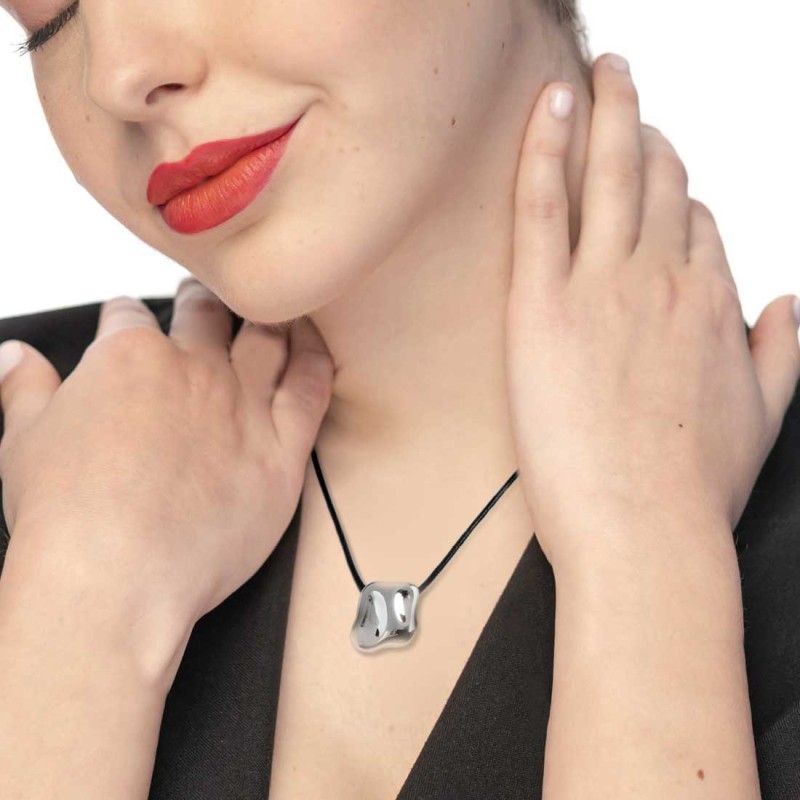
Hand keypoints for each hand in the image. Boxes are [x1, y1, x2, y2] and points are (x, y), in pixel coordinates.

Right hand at [0, 279, 333, 640]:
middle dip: (200, 300)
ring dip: (267, 317)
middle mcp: (193, 370)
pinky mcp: (281, 450)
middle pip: (204, 316)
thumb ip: (25, 388)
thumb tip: (15, 355)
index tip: (126, 318)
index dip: (125, 314)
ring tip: (269, 311)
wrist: (113, 576)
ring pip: (265, 340)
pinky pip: (311, 388)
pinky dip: (314, 357)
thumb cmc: (66, 517)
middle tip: (201, 298)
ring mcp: (242, 407)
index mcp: (129, 358)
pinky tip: (312, 347)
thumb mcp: (23, 440)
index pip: (128, 316)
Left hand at [505, 55, 799, 574]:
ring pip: (609, 175)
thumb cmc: (692, 487)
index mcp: (712, 302)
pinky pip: (545, 204)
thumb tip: (788, 308)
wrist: (644, 532)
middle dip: (643, 128)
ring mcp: (604, 286)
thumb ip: (781, 351)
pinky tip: (549, 107)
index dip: (672, 190)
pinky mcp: (544, 305)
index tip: (655, 174)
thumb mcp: (764, 415)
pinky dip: (548, 147)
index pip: (694, 221)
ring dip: (606, 114)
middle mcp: (665, 280)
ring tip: (598, 76)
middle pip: (658, 180)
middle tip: (626, 90)